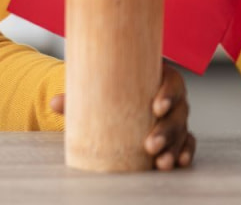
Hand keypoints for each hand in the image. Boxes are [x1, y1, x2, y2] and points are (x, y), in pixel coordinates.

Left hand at [50, 64, 194, 170]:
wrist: (112, 100)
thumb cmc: (108, 89)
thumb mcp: (96, 89)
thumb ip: (78, 97)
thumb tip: (54, 103)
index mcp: (156, 76)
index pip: (171, 81)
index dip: (168, 93)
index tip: (156, 107)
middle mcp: (172, 97)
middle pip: (178, 112)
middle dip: (166, 130)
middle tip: (149, 145)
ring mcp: (175, 117)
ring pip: (181, 131)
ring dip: (173, 147)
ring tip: (160, 163)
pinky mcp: (176, 135)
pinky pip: (185, 144)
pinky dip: (183, 152)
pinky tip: (178, 163)